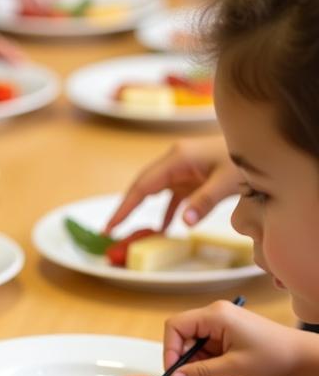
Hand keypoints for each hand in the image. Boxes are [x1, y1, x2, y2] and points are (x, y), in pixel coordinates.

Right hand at [105, 136, 238, 233]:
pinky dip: (166, 211)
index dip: (125, 207)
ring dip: (143, 209)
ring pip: (154, 190)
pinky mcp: (192, 175)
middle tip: (110, 230)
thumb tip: (183, 224)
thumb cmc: (247, 159)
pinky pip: (172, 195)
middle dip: (126, 208)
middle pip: (142, 186)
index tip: (111, 225)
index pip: (143, 186)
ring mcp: (183, 168)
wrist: (265, 145)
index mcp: (177, 158)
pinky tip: (163, 228)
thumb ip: (204, 201)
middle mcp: (175, 161)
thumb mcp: (228, 181)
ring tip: (129, 231)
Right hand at [164, 300, 314, 375]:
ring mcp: (221, 324)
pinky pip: (206, 349)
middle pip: (183, 337)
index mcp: (215, 315)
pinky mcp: (227, 334)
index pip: (176, 326)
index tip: (175, 373)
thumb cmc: (273, 357)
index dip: (170, 349)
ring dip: (196, 367)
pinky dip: (206, 365)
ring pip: (193, 346)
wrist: (302, 358)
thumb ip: (200, 372)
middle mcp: (215, 315)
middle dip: (184, 362)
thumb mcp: (233, 368)